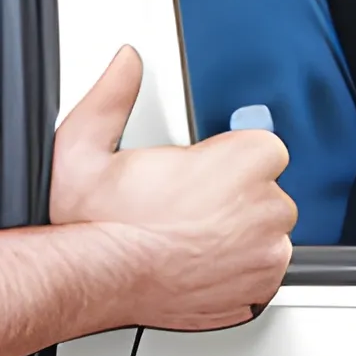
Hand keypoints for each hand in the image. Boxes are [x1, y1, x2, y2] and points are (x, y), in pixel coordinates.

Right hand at [49, 46, 295, 330]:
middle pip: (267, 191)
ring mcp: (265, 256)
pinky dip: (237, 271)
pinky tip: (198, 263)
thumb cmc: (96, 221)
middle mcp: (263, 209)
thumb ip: (114, 95)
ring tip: (189, 235)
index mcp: (240, 163)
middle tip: (188, 202)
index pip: (266, 147)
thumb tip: (126, 63)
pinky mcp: (258, 293)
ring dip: (238, 234)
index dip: (231, 156)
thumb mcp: (88, 142)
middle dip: (235, 194)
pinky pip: (261, 274)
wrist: (95, 279)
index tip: (203, 167)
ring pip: (266, 235)